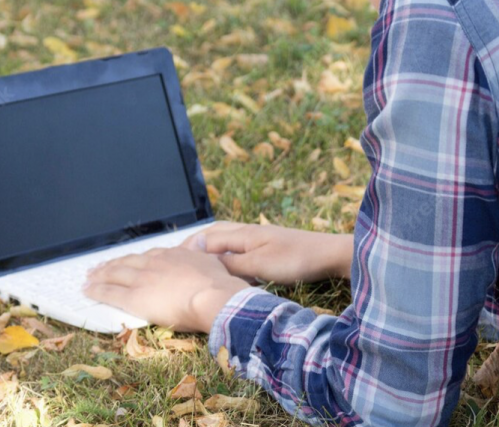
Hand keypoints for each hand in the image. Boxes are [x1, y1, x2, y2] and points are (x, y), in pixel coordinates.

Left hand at [82, 247, 249, 332]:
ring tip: (89, 277)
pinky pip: (110, 292)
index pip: (147, 255)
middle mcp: (153, 263)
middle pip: (127, 262)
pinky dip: (96, 290)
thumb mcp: (211, 260)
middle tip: (98, 267)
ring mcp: (142, 279)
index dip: (134, 259)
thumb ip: (200, 252)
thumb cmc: (217, 283)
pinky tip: (87, 291)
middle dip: (111, 265)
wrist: (212, 296)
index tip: (126, 260)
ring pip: (114, 275)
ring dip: (99, 275)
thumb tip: (200, 241)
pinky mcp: (135, 297)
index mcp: (171, 255)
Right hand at [182, 222, 352, 284]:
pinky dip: (223, 253)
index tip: (169, 261)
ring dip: (208, 248)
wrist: (329, 254)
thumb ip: (230, 264)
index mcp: (242, 234)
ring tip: (193, 261)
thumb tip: (202, 263)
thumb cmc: (296, 259)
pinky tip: (224, 264)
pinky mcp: (268, 247)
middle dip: (193, 245)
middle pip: (212, 235)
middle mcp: (247, 232)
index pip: (206, 240)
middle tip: (175, 258)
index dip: (187, 250)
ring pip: (224, 240)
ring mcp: (258, 238)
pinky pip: (236, 247)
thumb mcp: (259, 266)